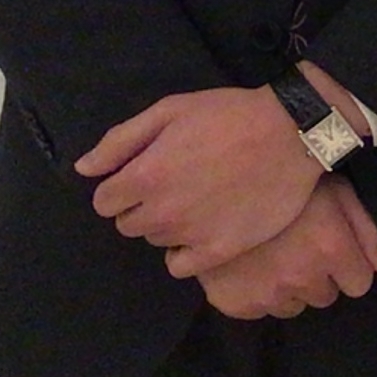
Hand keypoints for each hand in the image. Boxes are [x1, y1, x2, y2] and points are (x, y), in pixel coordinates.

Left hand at [78, 86, 318, 277]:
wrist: (292, 134)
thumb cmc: (229, 115)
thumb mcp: (171, 110)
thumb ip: (120, 141)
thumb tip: (84, 169)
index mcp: (143, 177)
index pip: (104, 202)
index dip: (121, 186)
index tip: (146, 172)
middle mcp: (160, 212)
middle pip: (128, 224)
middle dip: (143, 205)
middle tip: (176, 182)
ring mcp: (190, 235)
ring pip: (156, 240)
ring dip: (167, 223)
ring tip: (198, 197)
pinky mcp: (219, 251)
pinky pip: (179, 266)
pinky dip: (183, 252)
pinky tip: (201, 229)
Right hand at [200, 179, 376, 321]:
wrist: (219, 182)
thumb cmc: (287, 181)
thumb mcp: (337, 191)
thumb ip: (367, 231)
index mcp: (330, 247)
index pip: (359, 284)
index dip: (348, 266)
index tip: (333, 250)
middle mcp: (301, 276)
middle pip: (326, 296)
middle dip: (318, 276)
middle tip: (299, 248)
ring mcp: (266, 294)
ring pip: (293, 306)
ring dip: (289, 287)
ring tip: (274, 256)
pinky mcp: (234, 304)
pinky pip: (259, 311)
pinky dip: (258, 294)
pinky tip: (252, 267)